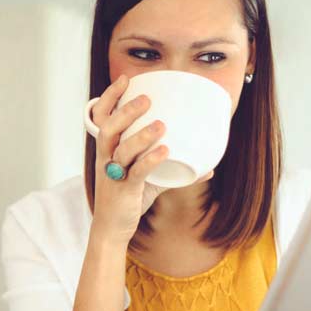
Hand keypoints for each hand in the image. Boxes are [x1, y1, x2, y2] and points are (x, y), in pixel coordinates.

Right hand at [87, 74, 212, 244]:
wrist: (111, 230)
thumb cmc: (128, 199)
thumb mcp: (149, 181)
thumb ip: (173, 171)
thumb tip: (208, 168)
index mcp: (107, 151)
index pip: (102, 119)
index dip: (110, 98)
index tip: (126, 80)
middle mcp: (106, 160)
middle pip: (108, 129)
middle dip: (126, 112)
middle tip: (146, 99)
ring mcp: (113, 176)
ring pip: (121, 150)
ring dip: (141, 135)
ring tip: (161, 124)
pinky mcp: (123, 191)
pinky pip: (135, 173)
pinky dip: (150, 160)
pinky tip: (165, 151)